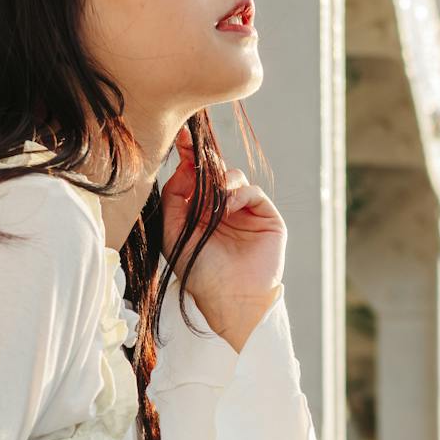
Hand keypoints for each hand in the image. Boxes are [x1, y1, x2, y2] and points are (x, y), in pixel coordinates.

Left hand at [159, 125, 285, 350]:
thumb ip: (174, 201)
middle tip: (193, 151)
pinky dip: (239, 194)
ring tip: (213, 199)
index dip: (188, 159)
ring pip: (235, 178)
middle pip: (215, 173)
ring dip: (221, 181)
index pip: (194, 179)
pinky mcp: (266, 217)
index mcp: (199, 214)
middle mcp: (222, 210)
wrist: (231, 298)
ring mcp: (245, 213)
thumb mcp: (173, 235)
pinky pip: (253, 191)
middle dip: (204, 161)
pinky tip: (227, 208)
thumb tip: (184, 170)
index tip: (181, 141)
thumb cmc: (200, 272)